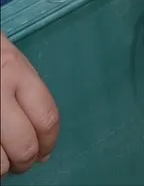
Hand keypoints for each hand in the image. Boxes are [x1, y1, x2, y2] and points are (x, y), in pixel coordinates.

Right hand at [1, 33, 59, 177]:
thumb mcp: (12, 65)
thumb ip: (28, 96)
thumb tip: (41, 142)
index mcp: (16, 73)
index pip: (46, 118)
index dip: (49, 143)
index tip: (44, 152)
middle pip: (24, 144)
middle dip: (26, 160)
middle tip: (21, 162)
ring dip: (3, 168)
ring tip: (2, 160)